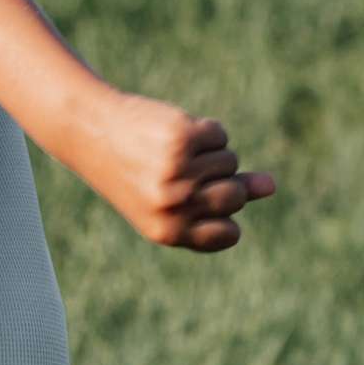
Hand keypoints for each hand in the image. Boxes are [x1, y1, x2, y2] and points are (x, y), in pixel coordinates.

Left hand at [68, 94, 274, 250]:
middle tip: (185, 171)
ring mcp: (179, 170)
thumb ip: (221, 198)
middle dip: (222, 180)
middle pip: (235, 196)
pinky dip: (205, 130)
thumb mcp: (172, 197)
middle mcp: (174, 204)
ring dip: (209, 152)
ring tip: (171, 151)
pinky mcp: (182, 136)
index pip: (229, 235)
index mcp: (168, 231)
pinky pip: (220, 135)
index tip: (203, 203)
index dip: (225, 217)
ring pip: (230, 161)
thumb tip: (271, 186)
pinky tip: (173, 131)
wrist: (91, 130)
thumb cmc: (133, 171)